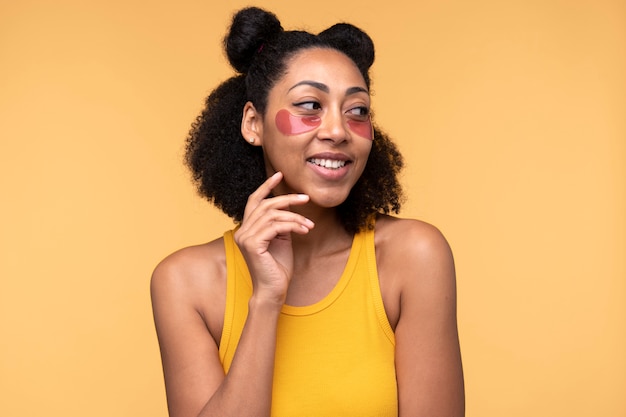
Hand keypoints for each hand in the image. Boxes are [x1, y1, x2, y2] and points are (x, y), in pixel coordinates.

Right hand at [234, 172, 314, 303]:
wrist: (273, 291)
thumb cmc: (278, 268)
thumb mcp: (282, 240)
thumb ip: (281, 223)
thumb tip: (289, 206)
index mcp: (247, 229)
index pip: (253, 201)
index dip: (266, 187)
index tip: (279, 175)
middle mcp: (242, 231)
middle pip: (265, 205)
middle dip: (287, 199)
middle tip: (306, 199)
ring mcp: (245, 238)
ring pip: (272, 214)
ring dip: (295, 217)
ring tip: (309, 224)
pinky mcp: (252, 244)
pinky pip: (275, 226)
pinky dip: (292, 225)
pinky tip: (304, 230)